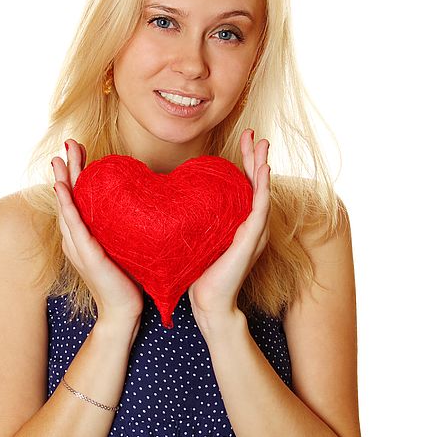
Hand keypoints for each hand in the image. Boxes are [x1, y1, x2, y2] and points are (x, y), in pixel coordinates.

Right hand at [52, 139, 143, 330]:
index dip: (78, 173)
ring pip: (67, 207)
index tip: (81, 150)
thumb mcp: (126, 246)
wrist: (124, 312)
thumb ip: (126, 227)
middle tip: (69, 143)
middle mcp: (77, 238)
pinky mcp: (87, 255)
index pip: (79, 198)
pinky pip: (74, 226)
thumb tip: (144, 206)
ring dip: (63, 181)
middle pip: (68, 197)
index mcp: (86, 234)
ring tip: (61, 159)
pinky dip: (67, 206)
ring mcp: (78, 247)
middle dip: (68, 168)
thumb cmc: (129, 280)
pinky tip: (63, 190)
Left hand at [188, 129, 270, 333]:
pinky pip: (260, 210)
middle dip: (256, 157)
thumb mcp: (196, 239)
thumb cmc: (199, 273)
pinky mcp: (252, 240)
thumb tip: (172, 201)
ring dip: (263, 167)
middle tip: (255, 134)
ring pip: (262, 192)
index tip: (243, 140)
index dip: (245, 162)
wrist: (208, 302)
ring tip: (262, 146)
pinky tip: (263, 173)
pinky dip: (263, 189)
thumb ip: (194, 221)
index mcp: (239, 222)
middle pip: (257, 183)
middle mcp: (251, 225)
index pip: (245, 185)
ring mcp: (254, 232)